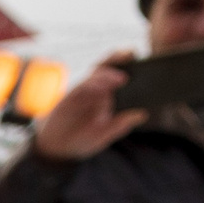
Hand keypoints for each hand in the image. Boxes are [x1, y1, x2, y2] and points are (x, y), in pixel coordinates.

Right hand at [32, 56, 146, 161]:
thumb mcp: (103, 135)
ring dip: (109, 71)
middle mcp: (98, 89)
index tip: (147, 63)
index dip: (133, 65)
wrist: (56, 148)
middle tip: (133, 55)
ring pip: (98, 72)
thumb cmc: (81, 139)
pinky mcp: (71, 95)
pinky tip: (103, 86)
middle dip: (122, 58)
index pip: (123, 75)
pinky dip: (93, 83)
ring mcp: (84, 91)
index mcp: (109, 96)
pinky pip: (83, 84)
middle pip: (111, 66)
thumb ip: (120, 125)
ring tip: (122, 77)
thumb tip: (142, 115)